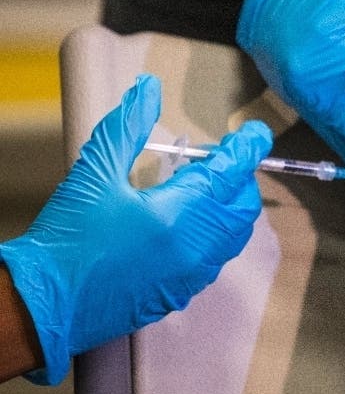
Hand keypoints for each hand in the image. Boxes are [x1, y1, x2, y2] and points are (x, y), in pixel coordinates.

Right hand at [0, 74, 270, 384]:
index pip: (233, 171)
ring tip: (192, 188)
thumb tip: (149, 89)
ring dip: (226, 205)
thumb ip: (128, 126)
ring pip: (233, 233)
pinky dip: (211, 233)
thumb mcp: (95, 170)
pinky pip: (215, 257)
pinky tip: (179, 222)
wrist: (44, 305)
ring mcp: (192, 275)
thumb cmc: (67, 239)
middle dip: (237, 177)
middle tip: (207, 161)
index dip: (248, 147)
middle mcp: (196, 248)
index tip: (252, 133)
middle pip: (243, 203)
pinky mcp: (181, 293)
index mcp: (180, 214)